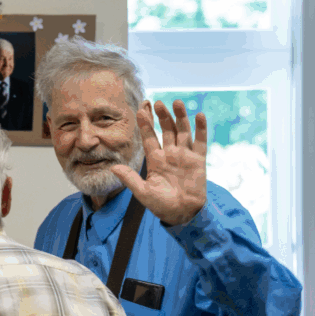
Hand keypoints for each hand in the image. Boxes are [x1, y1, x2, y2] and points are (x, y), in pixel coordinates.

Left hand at [111, 99, 206, 225]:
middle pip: (165, 130)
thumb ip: (130, 179)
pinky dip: (201, 129)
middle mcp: (169, 154)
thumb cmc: (161, 205)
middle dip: (161, 116)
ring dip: (180, 117)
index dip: (145, 124)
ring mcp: (184, 155)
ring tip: (176, 102)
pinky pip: (200, 142)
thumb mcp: (143, 192)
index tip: (140, 109)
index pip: (148, 137)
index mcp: (155, 159)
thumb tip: (113, 168)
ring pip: (182, 131)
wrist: (182, 213)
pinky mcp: (198, 160)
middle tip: (156, 102)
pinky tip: (199, 115)